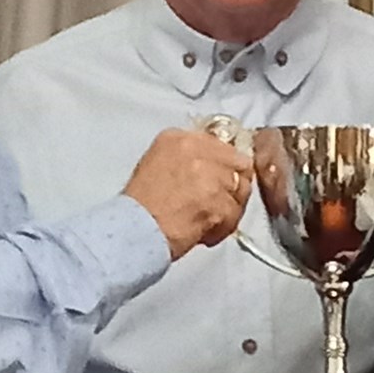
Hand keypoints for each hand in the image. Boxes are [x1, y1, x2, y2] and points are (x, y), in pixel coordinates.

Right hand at [123, 126, 253, 258]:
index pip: (221, 144)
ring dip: (229, 208)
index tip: (222, 179)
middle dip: (233, 186)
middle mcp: (195, 151)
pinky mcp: (217, 201)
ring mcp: (209, 175)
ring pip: (241, 190)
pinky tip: (205, 233)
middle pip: (238, 164)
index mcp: (178, 139)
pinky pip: (234, 214)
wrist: (133, 230)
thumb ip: (185, 159)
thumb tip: (209, 168)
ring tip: (211, 221)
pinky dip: (223, 228)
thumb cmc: (139, 207)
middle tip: (221, 203)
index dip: (225, 166)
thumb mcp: (155, 165)